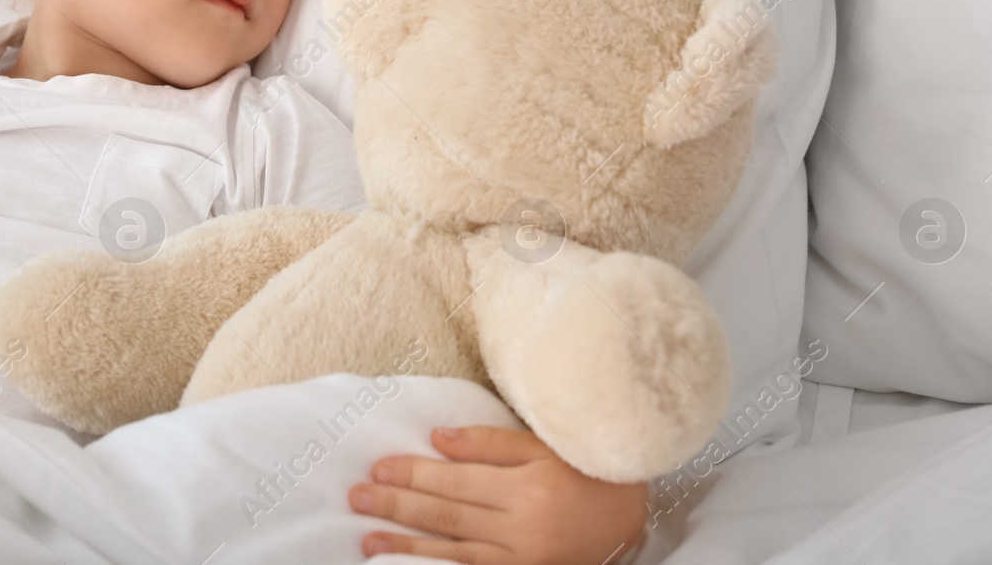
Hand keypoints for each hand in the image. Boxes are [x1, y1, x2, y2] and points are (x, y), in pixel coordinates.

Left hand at [348, 425, 647, 563]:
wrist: (634, 519)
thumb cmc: (588, 472)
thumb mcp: (546, 446)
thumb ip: (491, 442)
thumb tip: (438, 438)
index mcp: (529, 486)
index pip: (456, 481)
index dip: (414, 474)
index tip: (378, 467)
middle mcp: (525, 528)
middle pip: (448, 517)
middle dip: (399, 506)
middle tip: (357, 497)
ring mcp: (525, 561)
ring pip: (454, 553)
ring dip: (407, 547)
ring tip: (368, 539)